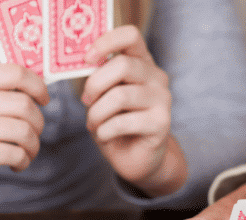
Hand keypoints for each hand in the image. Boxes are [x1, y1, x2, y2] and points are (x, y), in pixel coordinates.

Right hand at [0, 63, 48, 203]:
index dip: (37, 85)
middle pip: (24, 104)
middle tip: (32, 135)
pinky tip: (16, 165)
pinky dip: (23, 162)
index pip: (14, 72)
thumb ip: (4, 91)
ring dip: (33, 146)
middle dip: (38, 123)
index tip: (44, 100)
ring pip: (24, 131)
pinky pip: (17, 154)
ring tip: (26, 152)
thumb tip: (43, 83)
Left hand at [83, 25, 184, 195]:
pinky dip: (105, 130)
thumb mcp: (103, 96)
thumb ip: (98, 77)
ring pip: (120, 96)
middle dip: (95, 84)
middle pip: (123, 65)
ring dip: (97, 113)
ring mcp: (162, 99)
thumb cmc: (116, 123)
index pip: (131, 35)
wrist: (137, 159)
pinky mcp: (162, 123)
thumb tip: (82, 63)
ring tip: (94, 124)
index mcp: (142, 63)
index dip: (107, 41)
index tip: (87, 58)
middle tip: (86, 101)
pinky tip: (105, 136)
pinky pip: (123, 122)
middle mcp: (156, 77)